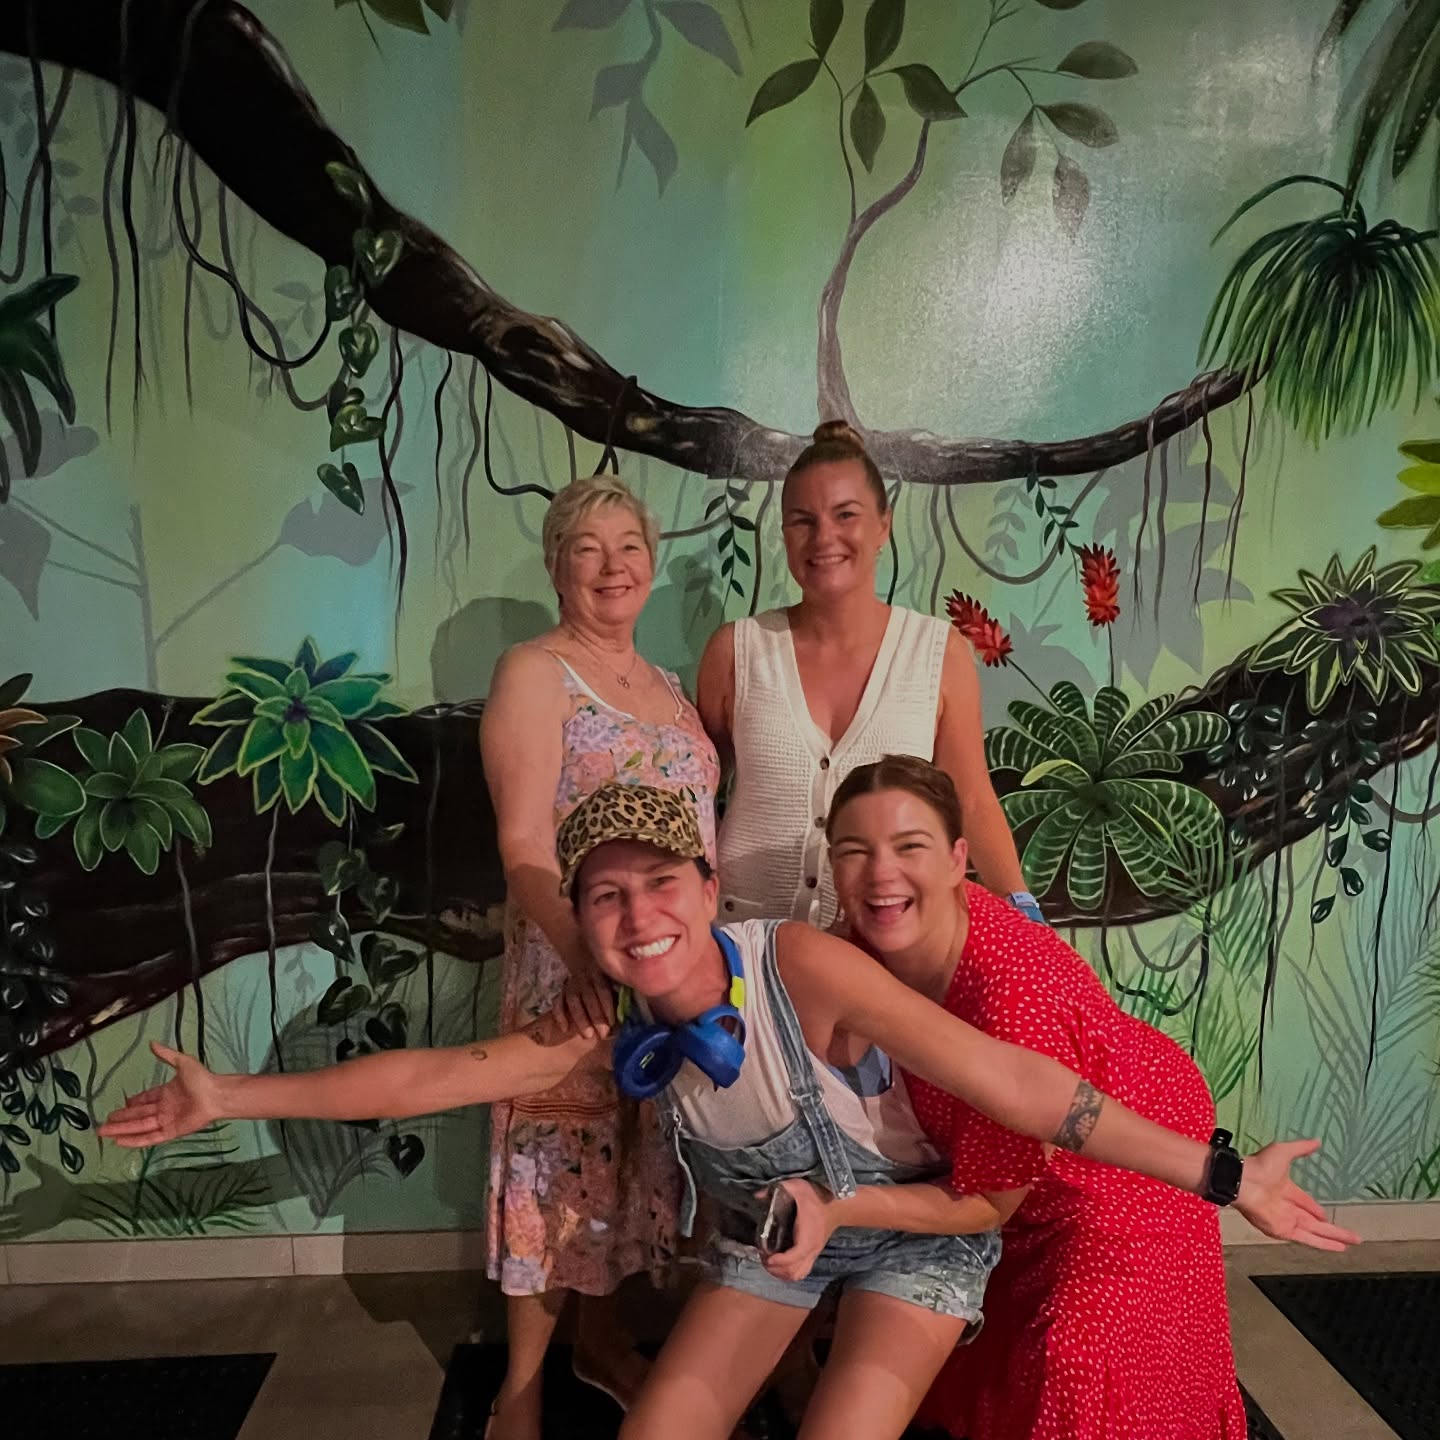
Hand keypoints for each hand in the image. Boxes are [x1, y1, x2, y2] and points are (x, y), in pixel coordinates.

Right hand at [96, 1041, 222, 1147]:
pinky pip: (149, 1138)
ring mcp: (166, 1121)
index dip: (132, 1103)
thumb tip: (152, 1043)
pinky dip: (135, 1140)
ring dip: (122, 1130)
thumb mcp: (183, 1062)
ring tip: (103, 1133)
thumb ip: (166, 1054)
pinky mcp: (170, 1132)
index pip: (145, 1100)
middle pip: (138, 1115)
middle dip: (120, 1119)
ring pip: (139, 1127)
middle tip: (103, 1124)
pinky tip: (120, 1142)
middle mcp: (164, 1108)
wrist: (216, 1095)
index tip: (120, 1105)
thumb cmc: (202, 1079)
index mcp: (166, 1093)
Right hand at [557, 957, 616, 1038]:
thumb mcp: (614, 979)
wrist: (582, 957)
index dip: (607, 1006)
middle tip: (603, 1034)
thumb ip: (621, 992)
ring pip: (573, 1001)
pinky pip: (557, 1003)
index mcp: (600, 974)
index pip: (603, 989)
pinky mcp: (560, 991)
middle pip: (589, 997)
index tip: (613, 1022)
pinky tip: (565, 1029)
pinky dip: (560, 1016)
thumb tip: (634, 1009)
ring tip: (588, 1035)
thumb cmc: (605, 977)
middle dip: (596, 1017)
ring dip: (580, 1019)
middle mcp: (584, 978)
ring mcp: (571, 984)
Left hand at [760, 1179, 836, 1282]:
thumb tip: (758, 1195)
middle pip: (793, 1271)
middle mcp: (811, 1249)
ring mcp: (813, 1254)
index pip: (794, 1257)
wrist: (837, 1206)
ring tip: (769, 1261)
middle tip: (763, 1256)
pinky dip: (789, 1273)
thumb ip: (779, 1189)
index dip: (779, 1261)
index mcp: (808, 1236)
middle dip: (775, 1268)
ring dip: (781, 1273)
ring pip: (797, 1275)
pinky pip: (801, 1272)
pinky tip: (779, 1265)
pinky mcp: (813, 1255)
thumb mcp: (797, 1187)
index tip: (766, 1255)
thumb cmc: (817, 1198)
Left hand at [1234, 1139, 1360, 1251]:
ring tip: (1352, 1242)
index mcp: (1286, 1190)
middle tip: (1352, 1235)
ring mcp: (1286, 1220)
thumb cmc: (1260, 1165)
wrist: (1243, 1181)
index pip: (1305, 1202)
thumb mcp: (1283, 1151)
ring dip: (1333, 1238)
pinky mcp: (1284, 1230)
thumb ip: (1301, 1148)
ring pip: (1316, 1232)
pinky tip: (1338, 1247)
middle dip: (1333, 1228)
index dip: (1316, 1209)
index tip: (1326, 1215)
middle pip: (1314, 1221)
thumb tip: (1317, 1142)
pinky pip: (1308, 1239)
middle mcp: (1287, 1207)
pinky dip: (1323, 1244)